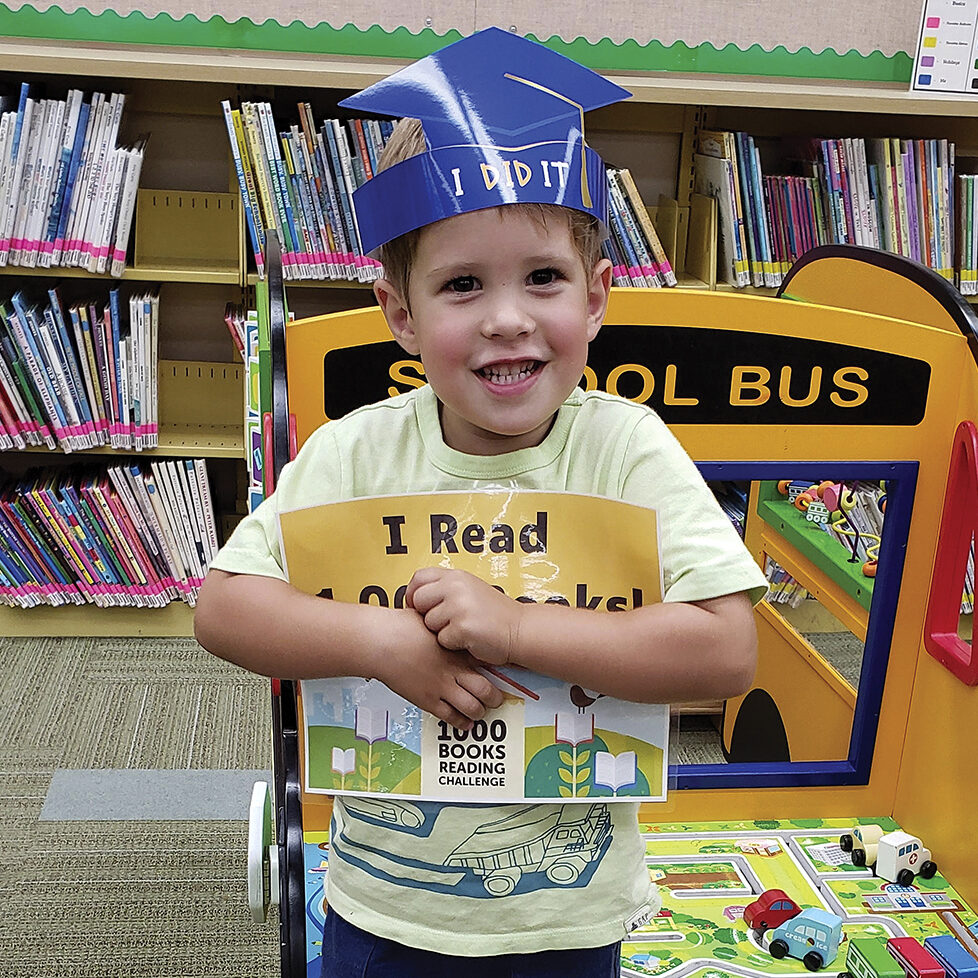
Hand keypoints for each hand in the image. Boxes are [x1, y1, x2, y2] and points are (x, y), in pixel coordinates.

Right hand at [374, 609, 504, 730]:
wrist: (382, 641)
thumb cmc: (402, 627)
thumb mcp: (431, 619)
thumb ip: (446, 626)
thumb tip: (452, 621)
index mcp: (456, 649)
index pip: (486, 660)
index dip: (499, 667)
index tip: (507, 671)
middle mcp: (453, 670)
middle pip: (486, 689)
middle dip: (496, 697)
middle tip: (498, 699)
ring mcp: (441, 686)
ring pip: (473, 707)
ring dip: (480, 711)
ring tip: (482, 711)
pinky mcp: (427, 700)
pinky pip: (450, 717)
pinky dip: (461, 722)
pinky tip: (465, 723)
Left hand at [404, 567, 523, 665]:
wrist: (520, 629)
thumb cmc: (495, 614)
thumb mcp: (470, 589)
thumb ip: (445, 588)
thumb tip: (415, 597)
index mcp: (456, 576)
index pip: (419, 577)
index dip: (413, 594)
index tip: (417, 606)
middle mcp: (456, 587)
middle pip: (419, 601)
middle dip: (426, 615)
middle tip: (444, 622)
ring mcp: (459, 606)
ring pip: (429, 623)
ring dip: (442, 631)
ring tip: (463, 629)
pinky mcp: (463, 627)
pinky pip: (442, 640)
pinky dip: (453, 644)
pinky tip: (469, 638)